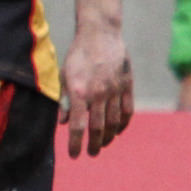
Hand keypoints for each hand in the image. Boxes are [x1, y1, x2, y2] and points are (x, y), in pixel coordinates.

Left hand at [61, 25, 133, 157]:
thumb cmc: (77, 56)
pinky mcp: (127, 86)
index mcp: (79, 93)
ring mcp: (115, 90)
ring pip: (114, 122)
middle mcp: (98, 94)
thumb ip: (63, 100)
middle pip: (98, 128)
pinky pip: (127, 110)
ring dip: (109, 136)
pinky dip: (123, 124)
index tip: (74, 155)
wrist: (100, 35)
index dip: (75, 143)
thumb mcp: (64, 77)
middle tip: (91, 153)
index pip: (77, 126)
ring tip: (103, 144)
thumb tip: (63, 123)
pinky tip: (118, 130)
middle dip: (94, 144)